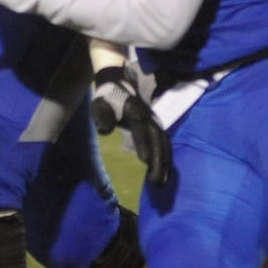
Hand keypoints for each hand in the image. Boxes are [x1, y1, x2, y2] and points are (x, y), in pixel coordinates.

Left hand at [90, 65, 170, 186]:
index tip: (145, 162)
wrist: (118, 83)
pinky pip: (165, 143)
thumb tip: (104, 130)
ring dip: (165, 163)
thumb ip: (102, 116)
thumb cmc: (107, 98)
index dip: (144, 144)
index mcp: (135, 111)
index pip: (141, 129)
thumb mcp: (100, 104)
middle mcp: (149, 117)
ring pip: (164, 143)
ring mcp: (155, 121)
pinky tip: (165, 173)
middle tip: (155, 183)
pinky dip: (167, 158)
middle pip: (157, 139)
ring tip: (162, 183)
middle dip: (158, 161)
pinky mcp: (157, 126)